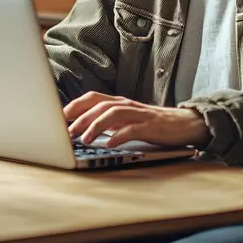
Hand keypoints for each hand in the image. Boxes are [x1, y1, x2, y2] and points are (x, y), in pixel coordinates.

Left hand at [64, 92, 208, 147]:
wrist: (183, 124)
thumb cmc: (150, 123)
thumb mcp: (126, 120)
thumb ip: (108, 121)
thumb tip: (82, 128)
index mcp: (119, 102)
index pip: (92, 97)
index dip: (75, 105)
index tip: (60, 117)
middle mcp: (126, 104)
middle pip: (100, 105)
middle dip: (82, 117)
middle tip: (68, 132)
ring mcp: (139, 114)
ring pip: (113, 114)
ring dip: (96, 125)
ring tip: (85, 139)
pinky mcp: (150, 126)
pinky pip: (132, 129)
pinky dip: (119, 136)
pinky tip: (109, 145)